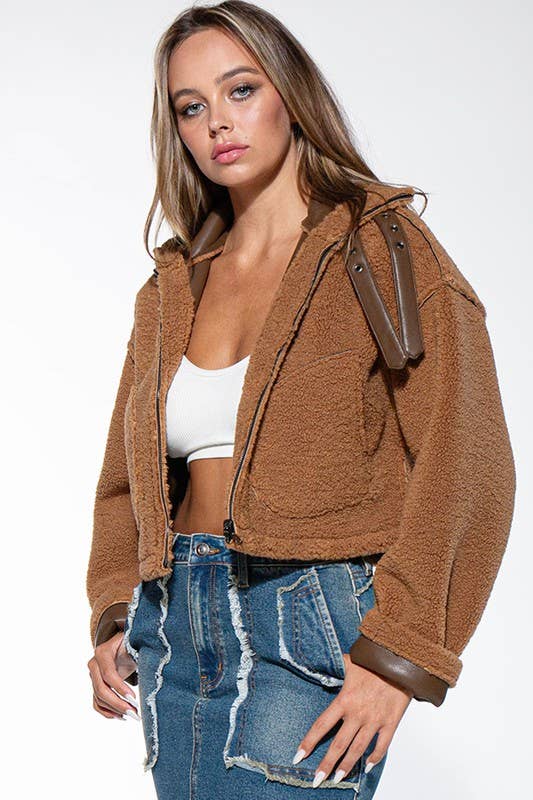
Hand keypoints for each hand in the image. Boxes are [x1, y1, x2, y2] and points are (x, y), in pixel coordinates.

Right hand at [88, 630, 139, 720]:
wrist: (125, 643)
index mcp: (103, 652)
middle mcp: (94, 664)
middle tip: (134, 712)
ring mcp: (93, 676)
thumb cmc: (133, 642)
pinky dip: (107, 712)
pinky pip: (97, 703)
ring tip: (132, 715)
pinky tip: (121, 716)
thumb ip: (140, 651)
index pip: (108, 673)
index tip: (133, 699)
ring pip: (98, 698)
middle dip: (117, 703)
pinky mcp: (96, 685)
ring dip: (114, 710)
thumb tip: (152, 664)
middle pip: (101, 689)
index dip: (119, 687)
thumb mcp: (136, 643)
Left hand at [292, 653, 412, 785]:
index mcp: (344, 700)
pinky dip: (374, 758)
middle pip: (338, 745)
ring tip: (338, 779)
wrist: (400, 661)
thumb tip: (320, 659)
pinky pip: (382, 746)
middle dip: (326, 764)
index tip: (299, 756)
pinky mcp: (390, 723)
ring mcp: (374, 721)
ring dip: (347, 766)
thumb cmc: (374, 660)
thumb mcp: (350, 661)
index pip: (322, 725)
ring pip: (358, 750)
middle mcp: (357, 714)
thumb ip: (335, 665)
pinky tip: (367, 767)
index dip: (309, 742)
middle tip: (316, 780)